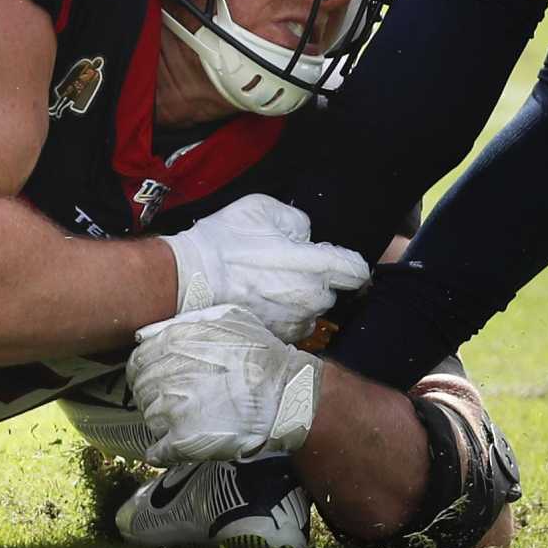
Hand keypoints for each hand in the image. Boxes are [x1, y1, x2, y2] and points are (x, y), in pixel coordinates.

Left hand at [129, 304, 321, 462]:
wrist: (285, 394)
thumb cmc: (261, 355)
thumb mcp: (229, 318)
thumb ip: (189, 321)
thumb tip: (153, 332)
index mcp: (175, 343)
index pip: (137, 360)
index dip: (145, 370)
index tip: (156, 376)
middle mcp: (167, 374)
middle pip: (140, 389)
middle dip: (152, 394)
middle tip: (173, 398)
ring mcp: (172, 409)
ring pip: (148, 418)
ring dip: (161, 420)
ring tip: (184, 418)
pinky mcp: (182, 440)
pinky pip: (157, 451)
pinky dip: (160, 452)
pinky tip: (171, 447)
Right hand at [163, 193, 369, 342]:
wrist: (190, 279)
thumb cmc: (227, 242)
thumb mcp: (266, 210)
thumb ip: (298, 221)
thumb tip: (306, 237)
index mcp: (315, 267)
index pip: (357, 271)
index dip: (350, 262)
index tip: (337, 259)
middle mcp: (310, 299)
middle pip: (333, 291)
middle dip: (320, 280)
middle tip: (291, 266)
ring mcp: (293, 322)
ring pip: (312, 310)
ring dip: (302, 299)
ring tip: (272, 284)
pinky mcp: (276, 337)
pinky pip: (293, 325)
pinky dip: (284, 315)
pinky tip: (262, 300)